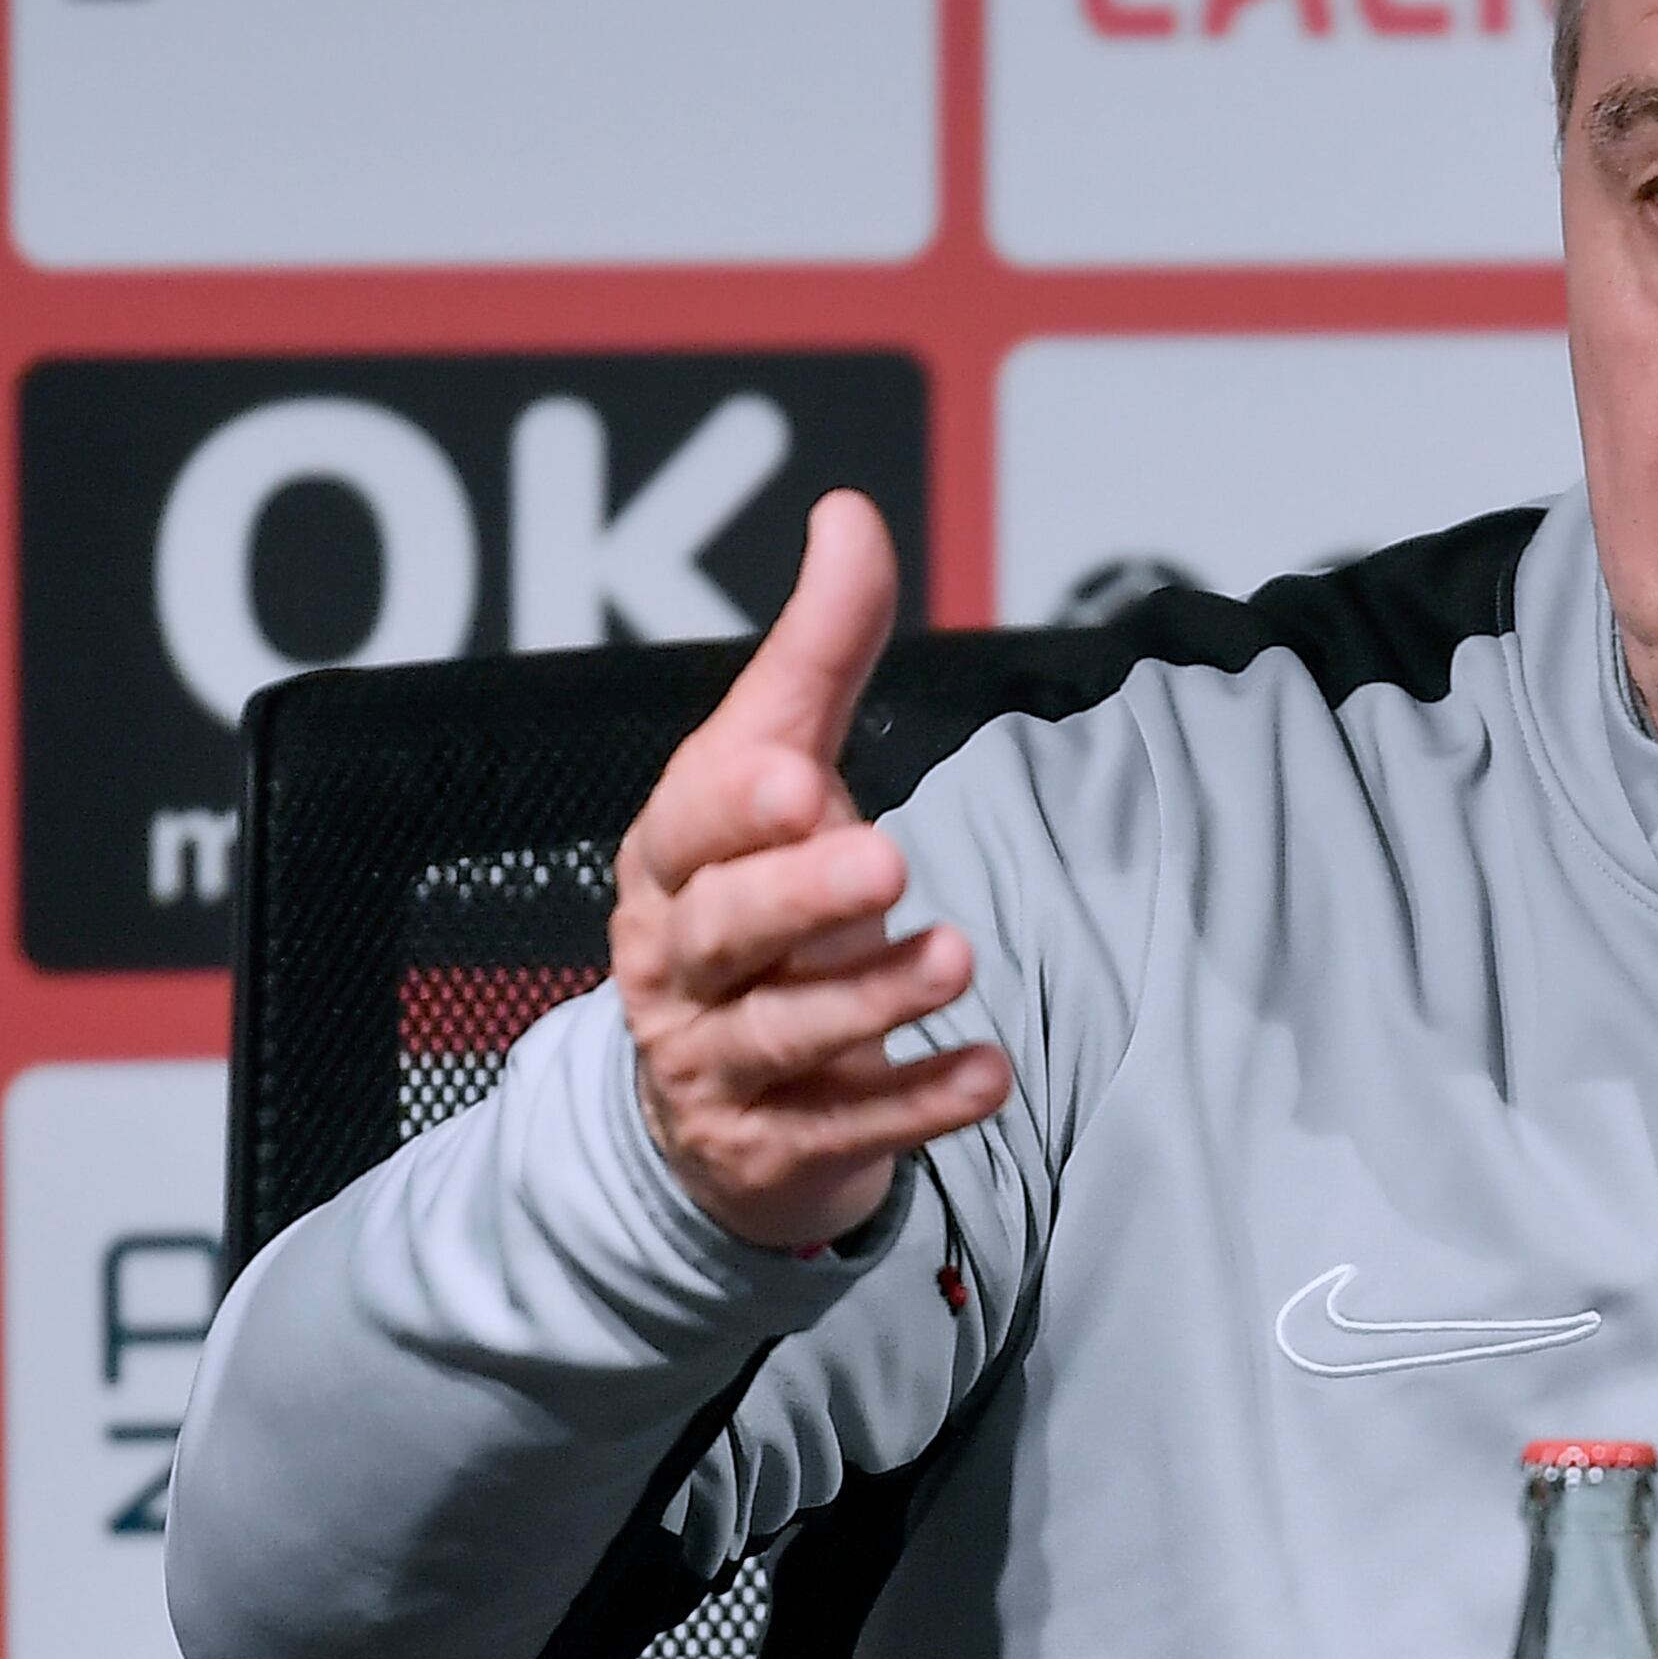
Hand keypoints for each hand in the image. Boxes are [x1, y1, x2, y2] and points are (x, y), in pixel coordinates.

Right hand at [608, 490, 1008, 1248]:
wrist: (711, 1092)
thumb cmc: (752, 898)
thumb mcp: (776, 770)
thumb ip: (819, 651)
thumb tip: (850, 512)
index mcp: (669, 862)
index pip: (688, 827)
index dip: (737, 808)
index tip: (800, 776)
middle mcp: (675, 964)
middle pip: (720, 933)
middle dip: (800, 898)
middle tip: (887, 859)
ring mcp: (716, 1065)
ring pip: (783, 1037)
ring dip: (872, 999)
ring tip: (958, 958)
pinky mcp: (775, 1145)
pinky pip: (847, 1129)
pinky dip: (916, 1104)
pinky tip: (988, 1075)